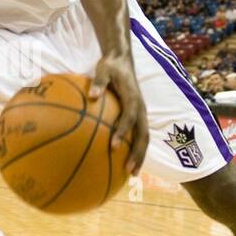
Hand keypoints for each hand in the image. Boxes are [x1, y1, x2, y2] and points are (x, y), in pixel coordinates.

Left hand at [89, 50, 148, 175]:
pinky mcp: (138, 117)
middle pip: (143, 135)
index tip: (112, 146)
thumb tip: (92, 95)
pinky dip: (135, 149)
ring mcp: (141, 113)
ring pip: (144, 138)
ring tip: (131, 175)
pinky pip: (138, 135)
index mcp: (133, 98)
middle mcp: (141, 108)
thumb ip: (99, 82)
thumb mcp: (104, 68)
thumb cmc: (111, 66)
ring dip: (140, 156)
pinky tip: (124, 162)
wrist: (122, 60)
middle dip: (138, 154)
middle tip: (129, 171)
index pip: (130, 117)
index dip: (122, 132)